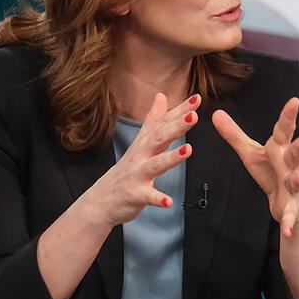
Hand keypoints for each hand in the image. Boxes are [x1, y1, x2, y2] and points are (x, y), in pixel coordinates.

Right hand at [86, 92, 200, 226]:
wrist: (101, 200)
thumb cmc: (125, 171)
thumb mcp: (139, 142)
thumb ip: (153, 120)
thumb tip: (161, 96)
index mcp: (145, 143)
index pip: (164, 122)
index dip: (181, 110)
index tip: (197, 98)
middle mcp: (141, 155)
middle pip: (159, 138)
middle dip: (177, 126)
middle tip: (193, 115)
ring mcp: (137, 175)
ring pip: (155, 165)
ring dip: (171, 157)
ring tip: (188, 150)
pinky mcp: (135, 195)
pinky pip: (148, 197)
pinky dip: (158, 199)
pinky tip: (169, 201)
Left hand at [212, 98, 298, 237]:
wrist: (290, 203)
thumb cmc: (272, 172)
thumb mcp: (251, 153)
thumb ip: (234, 135)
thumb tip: (215, 113)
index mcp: (279, 149)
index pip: (284, 130)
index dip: (289, 116)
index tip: (295, 100)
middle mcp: (290, 165)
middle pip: (295, 154)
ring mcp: (294, 186)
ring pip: (297, 180)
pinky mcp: (292, 207)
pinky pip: (290, 215)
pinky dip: (288, 222)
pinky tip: (286, 229)